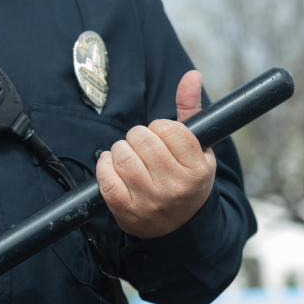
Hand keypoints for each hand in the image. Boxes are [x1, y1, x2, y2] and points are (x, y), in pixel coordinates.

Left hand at [96, 70, 215, 239]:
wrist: (178, 228)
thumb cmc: (186, 180)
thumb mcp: (198, 149)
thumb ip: (191, 111)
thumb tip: (191, 75)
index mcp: (197, 170)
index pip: (168, 129)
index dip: (159, 128)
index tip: (161, 138)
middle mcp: (175, 187)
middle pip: (142, 139)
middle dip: (137, 136)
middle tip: (142, 146)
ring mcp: (150, 201)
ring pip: (122, 155)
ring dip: (120, 150)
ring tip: (128, 156)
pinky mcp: (126, 211)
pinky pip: (105, 178)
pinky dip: (104, 166)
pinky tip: (112, 166)